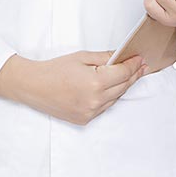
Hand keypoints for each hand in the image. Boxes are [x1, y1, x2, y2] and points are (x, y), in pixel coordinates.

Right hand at [16, 51, 149, 126]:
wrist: (34, 86)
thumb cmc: (55, 69)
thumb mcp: (82, 57)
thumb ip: (105, 57)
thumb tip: (123, 56)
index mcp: (96, 83)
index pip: (123, 73)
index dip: (134, 65)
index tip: (140, 59)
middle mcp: (95, 101)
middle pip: (123, 87)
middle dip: (133, 75)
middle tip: (142, 66)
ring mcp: (90, 113)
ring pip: (115, 98)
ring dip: (123, 86)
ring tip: (129, 75)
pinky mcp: (85, 120)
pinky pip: (104, 107)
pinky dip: (110, 97)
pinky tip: (111, 87)